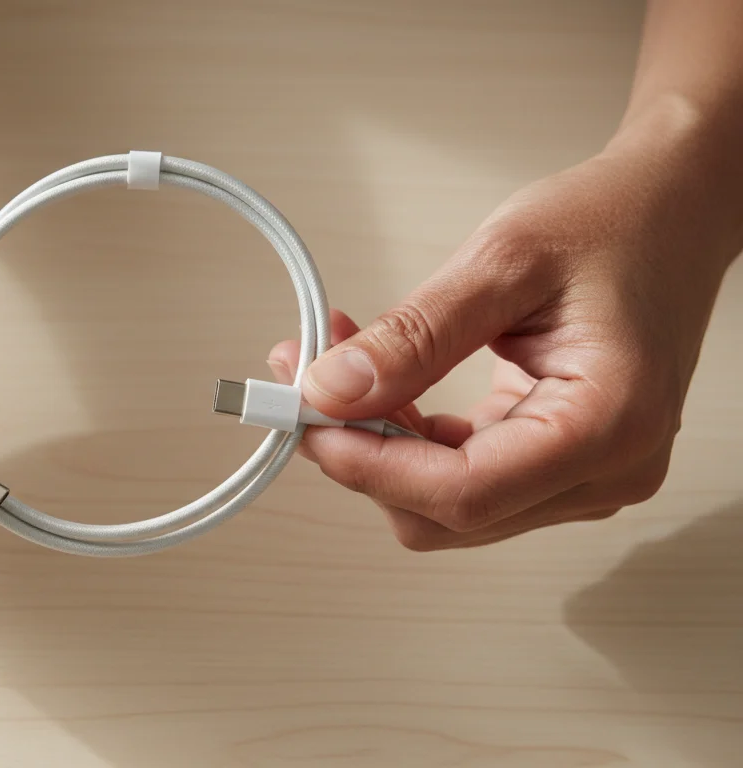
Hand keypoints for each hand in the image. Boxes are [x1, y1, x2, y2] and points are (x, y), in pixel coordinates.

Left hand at [268, 102, 738, 549]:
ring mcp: (584, 476)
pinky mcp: (558, 462)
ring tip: (335, 365)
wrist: (670, 210)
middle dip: (363, 453)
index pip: (463, 492)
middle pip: (448, 511)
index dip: (367, 465)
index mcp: (608, 426)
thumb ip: (415, 335)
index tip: (306, 414)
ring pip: (446, 502)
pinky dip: (407, 437)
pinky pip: (462, 475)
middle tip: (306, 378)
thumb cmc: (612, 222)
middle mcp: (605, 471)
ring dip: (378, 445)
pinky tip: (378, 382)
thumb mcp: (503, 261)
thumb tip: (332, 390)